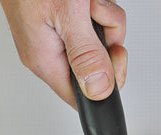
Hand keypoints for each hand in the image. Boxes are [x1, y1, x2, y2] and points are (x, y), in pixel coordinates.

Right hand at [0, 0, 126, 107]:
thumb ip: (86, 55)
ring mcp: (58, 35)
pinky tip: (88, 0)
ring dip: (105, 19)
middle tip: (99, 21)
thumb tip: (99, 91)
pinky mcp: (66, 19)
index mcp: (45, 60)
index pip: (82, 97)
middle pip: (98, 67)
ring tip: (88, 3)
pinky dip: (99, 8)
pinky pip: (96, 23)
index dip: (105, 87)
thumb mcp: (68, 16)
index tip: (114, 61)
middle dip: (109, 42)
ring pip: (101, 42)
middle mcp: (50, 51)